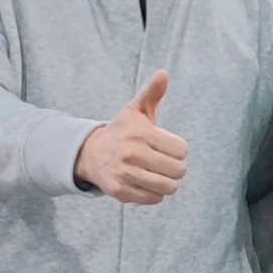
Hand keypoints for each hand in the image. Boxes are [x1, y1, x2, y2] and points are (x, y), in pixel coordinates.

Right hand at [74, 70, 186, 204]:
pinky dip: (155, 193)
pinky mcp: (122, 192)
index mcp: (140, 134)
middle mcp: (132, 154)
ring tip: (158, 173)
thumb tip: (163, 74)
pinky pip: (155, 199)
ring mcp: (126, 175)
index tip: (167, 146)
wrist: (90, 153)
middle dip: (175, 167)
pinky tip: (146, 182)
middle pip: (178, 170)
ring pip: (169, 187)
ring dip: (168, 181)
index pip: (182, 150)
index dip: (179, 149)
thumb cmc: (122, 131)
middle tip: (164, 161)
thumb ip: (152, 93)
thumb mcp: (136, 110)